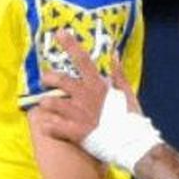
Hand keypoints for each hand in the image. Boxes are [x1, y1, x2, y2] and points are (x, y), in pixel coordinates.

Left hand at [33, 30, 136, 146]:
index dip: (70, 44)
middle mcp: (85, 97)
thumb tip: (114, 53)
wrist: (132, 145)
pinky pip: (52, 127)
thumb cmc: (131, 120)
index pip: (83, 60)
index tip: (59, 33)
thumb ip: (118, 73)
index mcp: (98, 86)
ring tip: (45, 107)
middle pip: (60, 80)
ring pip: (50, 103)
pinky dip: (47, 126)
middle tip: (45, 80)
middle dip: (48, 78)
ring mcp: (78, 114)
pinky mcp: (74, 132)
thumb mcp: (127, 93)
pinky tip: (48, 127)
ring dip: (45, 104)